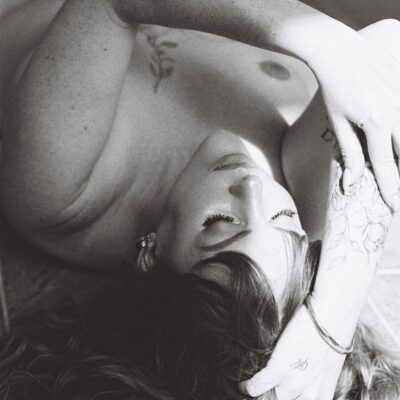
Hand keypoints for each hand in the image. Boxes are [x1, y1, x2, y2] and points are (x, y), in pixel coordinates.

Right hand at [239, 306, 345, 399]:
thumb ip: (318, 369)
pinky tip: (242, 385)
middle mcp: (309, 392)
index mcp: (325, 391)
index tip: (285, 394)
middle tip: (266, 392)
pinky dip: (248, 387)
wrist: (333, 314)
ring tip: (251, 391)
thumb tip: (306, 364)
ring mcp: (294, 381)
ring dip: (261, 395)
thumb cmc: (336, 328)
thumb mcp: (330, 358)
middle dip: (276, 398)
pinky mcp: (279, 367)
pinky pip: (258, 385)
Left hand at [310, 20, 399, 209]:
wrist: (341, 52)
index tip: (395, 207)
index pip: (384, 165)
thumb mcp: (337, 123)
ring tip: (396, 168)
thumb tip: (352, 184)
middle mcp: (397, 111)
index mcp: (375, 123)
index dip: (390, 189)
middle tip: (399, 194)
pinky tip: (398, 143)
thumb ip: (349, 153)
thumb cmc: (334, 89)